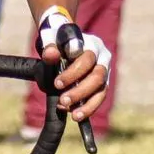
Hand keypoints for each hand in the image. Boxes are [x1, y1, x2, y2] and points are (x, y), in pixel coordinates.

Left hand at [37, 7, 110, 122]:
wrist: (62, 42)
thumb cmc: (57, 41)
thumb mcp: (50, 39)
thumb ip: (49, 46)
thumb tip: (51, 54)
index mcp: (90, 42)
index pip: (86, 58)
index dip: (73, 72)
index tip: (57, 83)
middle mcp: (101, 55)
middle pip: (96, 75)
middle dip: (79, 91)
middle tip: (62, 100)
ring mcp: (104, 69)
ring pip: (101, 89)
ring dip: (87, 104)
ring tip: (73, 114)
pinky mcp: (103, 83)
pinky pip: (99, 97)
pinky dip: (89, 108)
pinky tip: (76, 115)